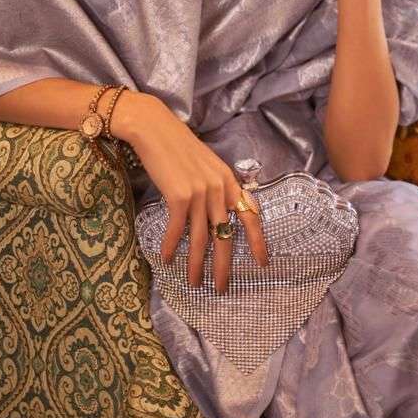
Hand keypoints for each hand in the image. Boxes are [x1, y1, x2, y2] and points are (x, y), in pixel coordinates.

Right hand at [116, 93, 269, 291]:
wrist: (155, 129)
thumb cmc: (178, 147)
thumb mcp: (206, 165)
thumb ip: (216, 187)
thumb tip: (218, 214)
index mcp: (228, 181)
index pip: (250, 216)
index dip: (258, 241)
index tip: (263, 263)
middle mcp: (218, 188)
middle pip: (225, 235)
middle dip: (224, 266)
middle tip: (221, 287)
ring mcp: (200, 193)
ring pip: (201, 238)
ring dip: (196, 264)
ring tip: (194, 282)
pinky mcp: (179, 196)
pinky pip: (177, 230)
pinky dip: (172, 246)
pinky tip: (167, 258)